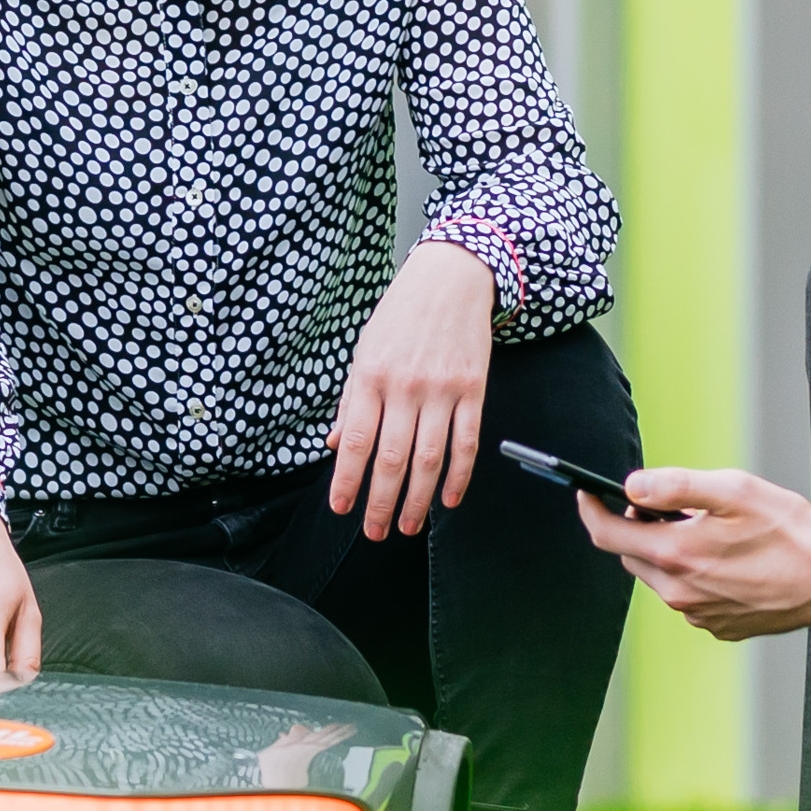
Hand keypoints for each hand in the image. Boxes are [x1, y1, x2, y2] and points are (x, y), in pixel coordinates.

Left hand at [327, 241, 496, 538]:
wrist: (450, 279)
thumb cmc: (401, 315)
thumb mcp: (364, 350)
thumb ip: (351, 400)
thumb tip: (337, 444)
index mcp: (371, 377)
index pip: (357, 442)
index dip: (348, 481)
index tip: (341, 507)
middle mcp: (405, 387)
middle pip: (392, 459)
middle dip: (381, 502)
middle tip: (375, 531)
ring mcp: (442, 390)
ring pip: (430, 459)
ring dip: (418, 500)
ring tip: (408, 526)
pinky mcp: (473, 390)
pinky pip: (467, 443)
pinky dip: (459, 477)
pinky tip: (448, 499)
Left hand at [581, 466, 810, 640]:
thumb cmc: (789, 531)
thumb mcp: (732, 490)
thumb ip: (675, 486)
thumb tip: (632, 486)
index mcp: (677, 556)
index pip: (608, 535)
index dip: (591, 510)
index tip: (586, 493)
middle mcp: (681, 593)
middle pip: (634, 555)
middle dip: (640, 528)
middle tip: (671, 507)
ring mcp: (699, 615)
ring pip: (661, 577)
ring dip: (671, 553)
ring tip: (709, 533)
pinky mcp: (719, 627)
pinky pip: (688, 597)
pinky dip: (694, 576)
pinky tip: (727, 561)